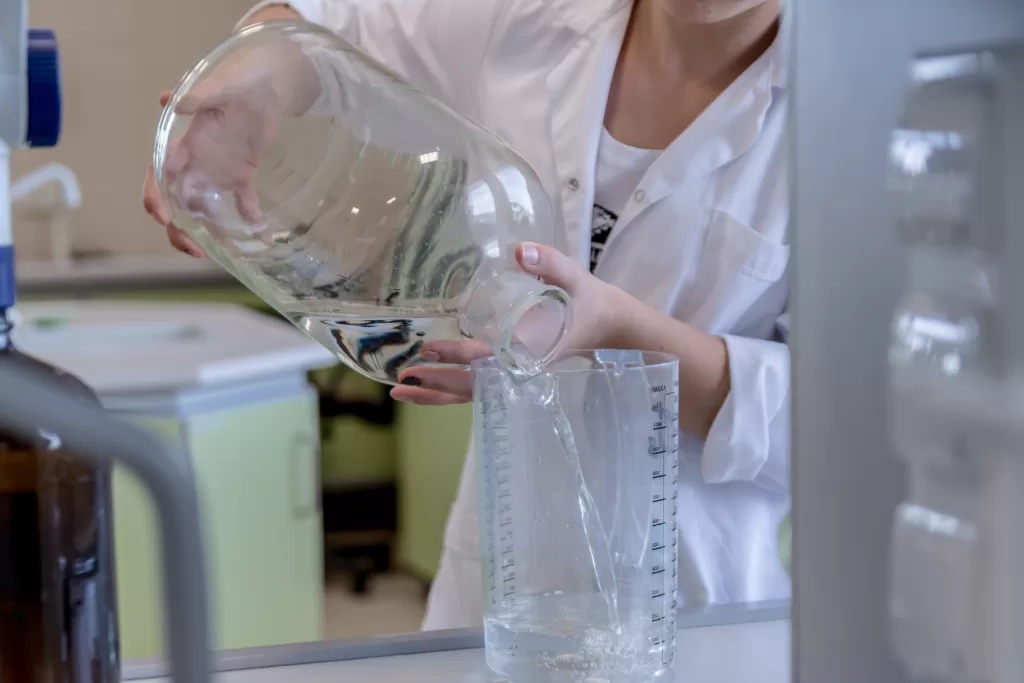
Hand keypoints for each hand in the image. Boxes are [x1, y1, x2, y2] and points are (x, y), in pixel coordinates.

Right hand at [142, 41, 316, 256]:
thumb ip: (199, 96)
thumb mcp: (220, 85)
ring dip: (212, 232)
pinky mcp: (242, 174)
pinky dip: (251, 222)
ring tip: (225, 253)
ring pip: (206, 209)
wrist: (265, 82)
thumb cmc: (239, 79)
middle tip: (195, 250)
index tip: (164, 217)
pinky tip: (263, 240)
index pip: (160, 175)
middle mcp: (196, 163)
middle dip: (181, 228)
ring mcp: (218, 171)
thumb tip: (171, 100)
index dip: (157, 196)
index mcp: (184, 144)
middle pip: (179, 202)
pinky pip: (243, 204)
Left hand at [390, 242, 625, 404]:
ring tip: (402, 391)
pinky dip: (450, 390)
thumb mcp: (575, 278)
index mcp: (531, 350)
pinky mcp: (512, 372)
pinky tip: (426, 385)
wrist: (611, 327)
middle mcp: (519, 368)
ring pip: (472, 393)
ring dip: (437, 393)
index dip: (458, 356)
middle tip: (403, 378)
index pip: (489, 359)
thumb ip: (550, 264)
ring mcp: (514, 375)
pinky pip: (478, 388)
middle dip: (437, 385)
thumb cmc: (591, 303)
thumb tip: (521, 251)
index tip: (430, 350)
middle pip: (473, 387)